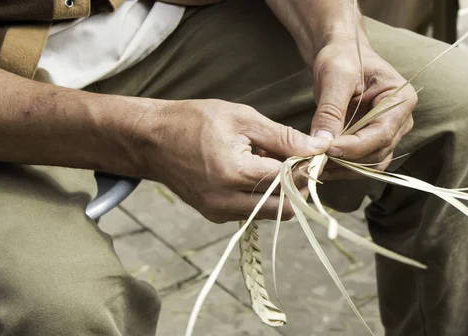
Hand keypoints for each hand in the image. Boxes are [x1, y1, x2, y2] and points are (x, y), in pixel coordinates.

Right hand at [136, 99, 329, 222]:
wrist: (150, 139)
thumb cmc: (193, 121)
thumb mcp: (242, 119)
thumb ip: (282, 137)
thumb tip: (317, 148)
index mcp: (235, 174)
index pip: (289, 182)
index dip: (306, 168)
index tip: (313, 154)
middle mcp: (227, 202)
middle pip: (284, 208)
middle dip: (298, 187)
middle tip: (297, 162)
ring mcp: (219, 212)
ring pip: (269, 213)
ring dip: (280, 193)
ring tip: (272, 164)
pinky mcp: (214, 216)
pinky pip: (251, 212)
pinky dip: (261, 197)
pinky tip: (253, 173)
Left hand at [310, 40, 416, 178]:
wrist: (342, 56)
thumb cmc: (343, 58)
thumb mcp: (335, 77)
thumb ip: (331, 110)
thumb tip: (322, 142)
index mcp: (401, 100)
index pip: (382, 132)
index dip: (355, 146)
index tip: (328, 149)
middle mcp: (401, 121)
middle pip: (377, 152)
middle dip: (347, 159)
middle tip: (315, 159)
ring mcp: (388, 134)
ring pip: (370, 164)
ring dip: (344, 168)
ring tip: (315, 164)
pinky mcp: (372, 142)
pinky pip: (361, 163)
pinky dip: (342, 167)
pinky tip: (321, 164)